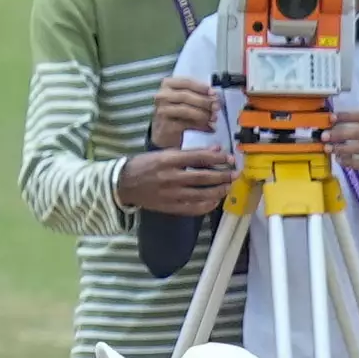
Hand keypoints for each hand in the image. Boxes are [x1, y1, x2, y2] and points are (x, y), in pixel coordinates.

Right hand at [118, 145, 238, 213]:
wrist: (123, 184)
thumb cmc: (144, 165)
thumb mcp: (163, 153)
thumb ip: (189, 153)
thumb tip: (215, 149)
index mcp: (167, 160)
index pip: (197, 158)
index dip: (216, 157)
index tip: (229, 157)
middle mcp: (170, 177)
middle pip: (203, 177)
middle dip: (222, 175)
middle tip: (235, 173)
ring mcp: (171, 194)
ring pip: (201, 194)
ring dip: (218, 191)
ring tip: (228, 186)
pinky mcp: (170, 207)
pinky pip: (193, 208)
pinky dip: (207, 205)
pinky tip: (215, 200)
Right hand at [152, 76, 221, 141]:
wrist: (164, 132)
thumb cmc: (178, 112)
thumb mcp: (185, 99)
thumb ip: (197, 94)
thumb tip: (214, 96)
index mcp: (167, 84)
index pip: (186, 82)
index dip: (201, 87)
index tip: (214, 93)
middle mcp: (162, 96)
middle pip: (186, 96)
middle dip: (204, 101)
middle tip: (216, 107)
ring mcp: (163, 111)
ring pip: (185, 110)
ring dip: (203, 114)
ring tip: (214, 118)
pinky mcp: (166, 125)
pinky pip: (186, 124)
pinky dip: (200, 126)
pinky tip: (210, 128)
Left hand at [325, 108, 358, 182]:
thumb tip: (335, 122)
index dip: (344, 116)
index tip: (330, 118)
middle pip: (357, 133)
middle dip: (338, 134)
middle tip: (324, 136)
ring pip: (357, 150)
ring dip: (340, 149)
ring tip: (329, 149)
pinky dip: (347, 162)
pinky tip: (340, 160)